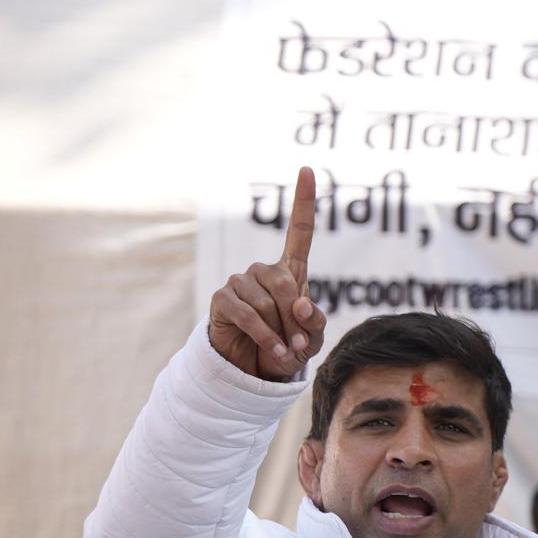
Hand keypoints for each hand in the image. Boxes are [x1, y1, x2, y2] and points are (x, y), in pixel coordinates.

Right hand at [208, 166, 324, 380]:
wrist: (256, 368)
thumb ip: (314, 321)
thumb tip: (301, 304)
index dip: (304, 201)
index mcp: (291, 271)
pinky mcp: (223, 298)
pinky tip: (275, 351)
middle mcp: (264, 270)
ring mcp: (240, 281)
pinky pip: (248, 315)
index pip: (300, 231)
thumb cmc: (289, 346)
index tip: (308, 169)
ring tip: (286, 349)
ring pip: (267, 303)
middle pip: (285, 285)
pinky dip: (265, 336)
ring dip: (281, 331)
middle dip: (296, 319)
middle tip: (301, 343)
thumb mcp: (311, 336)